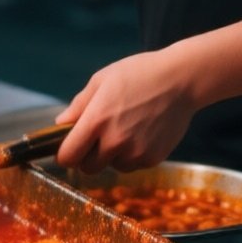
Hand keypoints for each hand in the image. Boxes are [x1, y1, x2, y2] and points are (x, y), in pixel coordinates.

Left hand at [55, 46, 198, 173]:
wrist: (181, 80)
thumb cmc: (139, 74)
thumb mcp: (101, 80)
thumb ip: (78, 105)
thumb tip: (60, 124)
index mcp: (96, 121)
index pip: (68, 156)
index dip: (65, 154)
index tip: (68, 148)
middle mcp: (115, 141)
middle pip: (87, 168)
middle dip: (87, 156)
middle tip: (97, 137)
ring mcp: (135, 152)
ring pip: (112, 167)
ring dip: (112, 156)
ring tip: (125, 129)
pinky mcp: (153, 159)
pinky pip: (133, 165)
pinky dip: (132, 155)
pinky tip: (141, 133)